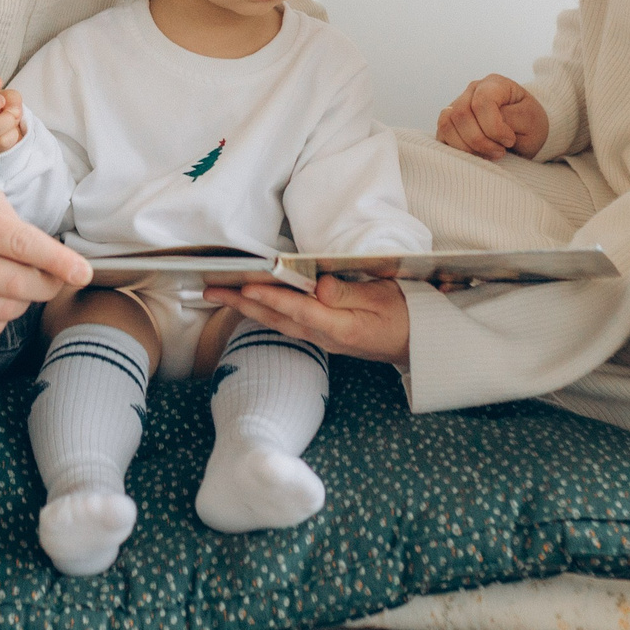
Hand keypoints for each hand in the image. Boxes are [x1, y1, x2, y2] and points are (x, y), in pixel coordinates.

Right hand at [0, 75, 25, 154]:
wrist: (3, 133)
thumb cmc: (3, 111)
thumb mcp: (8, 98)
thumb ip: (12, 97)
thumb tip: (13, 107)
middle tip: (3, 102)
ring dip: (9, 120)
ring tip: (12, 118)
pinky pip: (3, 141)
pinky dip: (13, 135)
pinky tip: (11, 131)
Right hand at [0, 180, 89, 336]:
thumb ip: (13, 220)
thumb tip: (49, 255)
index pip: (21, 244)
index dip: (58, 261)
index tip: (83, 272)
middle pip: (18, 283)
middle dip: (48, 285)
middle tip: (56, 279)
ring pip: (5, 310)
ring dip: (24, 301)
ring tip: (19, 283)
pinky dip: (1, 316)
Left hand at [205, 276, 410, 367]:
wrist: (419, 343)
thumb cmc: (404, 315)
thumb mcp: (383, 298)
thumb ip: (349, 293)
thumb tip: (318, 286)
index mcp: (341, 327)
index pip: (299, 310)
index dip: (272, 298)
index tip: (246, 286)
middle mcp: (325, 336)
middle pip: (277, 319)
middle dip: (242, 304)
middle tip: (210, 291)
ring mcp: (322, 339)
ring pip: (277, 323)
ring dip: (247, 308)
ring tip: (220, 294)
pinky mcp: (322, 336)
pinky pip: (287, 324)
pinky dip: (264, 313)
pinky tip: (250, 304)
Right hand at [436, 74, 548, 160]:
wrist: (526, 134)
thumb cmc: (530, 125)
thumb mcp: (531, 120)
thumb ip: (511, 118)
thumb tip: (487, 124)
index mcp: (494, 84)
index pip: (482, 102)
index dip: (494, 127)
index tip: (510, 141)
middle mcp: (472, 91)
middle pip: (461, 114)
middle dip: (480, 140)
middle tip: (500, 152)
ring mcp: (457, 105)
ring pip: (447, 124)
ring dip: (468, 147)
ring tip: (489, 154)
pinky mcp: (449, 124)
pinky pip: (442, 135)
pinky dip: (458, 150)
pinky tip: (477, 155)